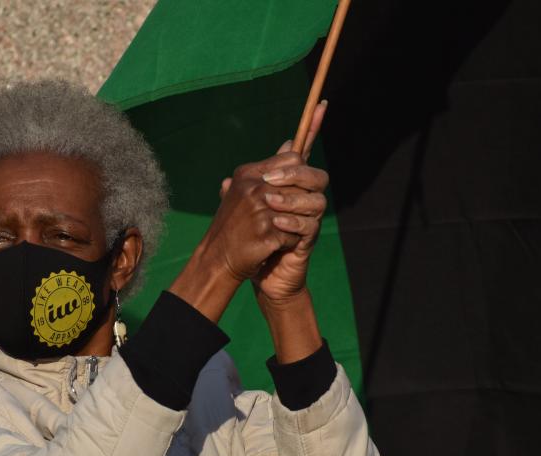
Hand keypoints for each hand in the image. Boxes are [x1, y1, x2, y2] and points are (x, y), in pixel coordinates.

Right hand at [168, 102, 328, 326]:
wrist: (217, 261)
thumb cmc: (234, 228)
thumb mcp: (244, 193)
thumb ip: (269, 169)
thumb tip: (292, 143)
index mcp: (248, 174)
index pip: (291, 158)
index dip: (306, 163)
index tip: (323, 109)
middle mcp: (254, 186)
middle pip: (303, 178)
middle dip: (305, 197)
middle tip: (300, 211)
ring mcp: (260, 208)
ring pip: (302, 206)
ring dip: (296, 222)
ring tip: (280, 231)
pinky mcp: (267, 231)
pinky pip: (296, 232)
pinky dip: (290, 242)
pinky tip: (274, 247)